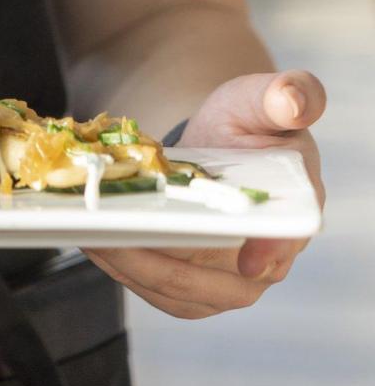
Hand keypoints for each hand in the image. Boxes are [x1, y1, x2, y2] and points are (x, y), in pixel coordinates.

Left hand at [84, 70, 325, 318]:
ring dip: (130, 268)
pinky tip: (91, 242)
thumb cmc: (245, 124)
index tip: (244, 261)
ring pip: (178, 291)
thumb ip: (285, 94)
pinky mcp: (190, 285)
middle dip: (163, 264)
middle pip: (220, 282)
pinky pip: (154, 288)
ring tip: (89, 235)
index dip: (269, 252)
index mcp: (294, 213)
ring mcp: (227, 280)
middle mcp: (266, 258)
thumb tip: (295, 101)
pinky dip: (120, 269)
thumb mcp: (260, 100)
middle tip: (114, 237)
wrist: (215, 145)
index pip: (286, 241)